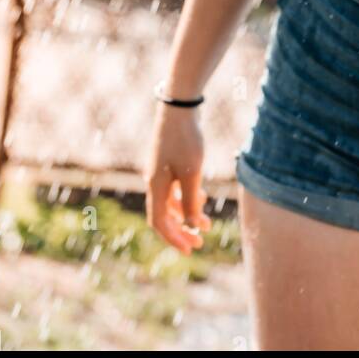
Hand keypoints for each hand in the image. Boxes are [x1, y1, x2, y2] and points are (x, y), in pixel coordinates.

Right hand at [145, 103, 212, 253]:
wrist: (179, 106)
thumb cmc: (185, 139)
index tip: (191, 250)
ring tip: (205, 221)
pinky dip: (185, 197)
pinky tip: (201, 196)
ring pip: (170, 202)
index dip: (174, 239)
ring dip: (185, 214)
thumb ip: (190, 200)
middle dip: (181, 231)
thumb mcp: (192, 172)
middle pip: (164, 215)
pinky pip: (173, 188)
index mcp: (155, 186)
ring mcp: (159, 171)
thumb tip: (192, 225)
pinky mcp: (167, 161)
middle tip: (199, 242)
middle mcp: (153, 181)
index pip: (160, 223)